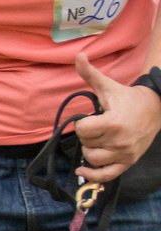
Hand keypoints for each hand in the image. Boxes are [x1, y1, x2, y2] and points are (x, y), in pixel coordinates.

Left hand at [74, 54, 160, 183]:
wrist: (154, 109)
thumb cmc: (126, 98)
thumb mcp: (107, 85)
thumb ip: (90, 73)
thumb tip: (78, 55)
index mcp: (113, 123)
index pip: (82, 130)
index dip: (82, 123)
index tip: (92, 117)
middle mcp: (120, 141)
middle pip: (86, 144)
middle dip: (88, 134)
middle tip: (99, 127)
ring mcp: (125, 153)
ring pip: (93, 158)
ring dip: (90, 150)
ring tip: (98, 139)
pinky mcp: (128, 162)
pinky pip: (107, 175)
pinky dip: (93, 175)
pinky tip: (82, 171)